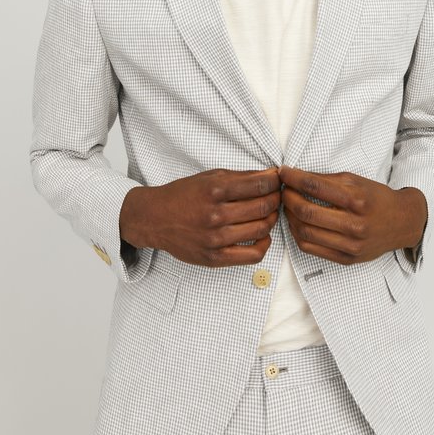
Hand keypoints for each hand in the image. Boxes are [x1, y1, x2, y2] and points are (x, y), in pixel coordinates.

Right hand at [119, 168, 280, 266]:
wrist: (155, 218)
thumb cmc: (183, 195)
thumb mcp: (209, 177)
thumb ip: (239, 177)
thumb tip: (269, 176)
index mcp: (214, 189)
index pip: (260, 184)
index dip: (275, 181)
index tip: (278, 179)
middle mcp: (216, 214)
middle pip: (263, 206)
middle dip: (276, 198)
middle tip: (277, 195)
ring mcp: (216, 239)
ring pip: (261, 228)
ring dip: (272, 218)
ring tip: (270, 211)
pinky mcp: (215, 258)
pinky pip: (252, 255)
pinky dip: (265, 243)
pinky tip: (263, 234)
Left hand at [279, 166, 426, 264]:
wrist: (402, 223)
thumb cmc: (376, 198)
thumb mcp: (355, 181)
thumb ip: (326, 179)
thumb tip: (296, 176)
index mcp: (356, 199)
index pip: (314, 186)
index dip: (293, 178)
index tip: (283, 172)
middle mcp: (354, 224)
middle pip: (306, 211)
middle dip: (287, 198)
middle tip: (282, 190)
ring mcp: (350, 245)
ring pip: (304, 232)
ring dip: (289, 217)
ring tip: (287, 206)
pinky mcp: (347, 259)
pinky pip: (311, 249)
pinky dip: (297, 234)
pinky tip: (296, 223)